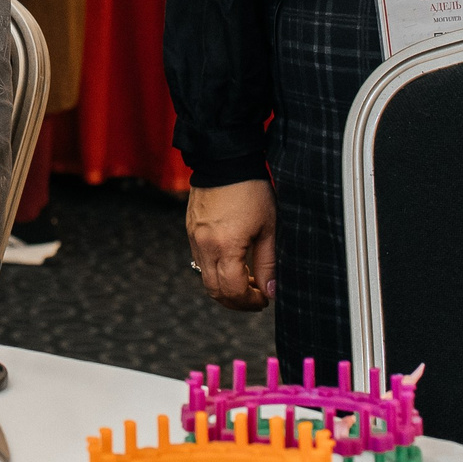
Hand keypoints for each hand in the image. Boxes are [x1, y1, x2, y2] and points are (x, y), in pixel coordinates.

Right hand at [186, 179, 275, 311]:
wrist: (224, 160)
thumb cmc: (251, 190)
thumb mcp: (268, 228)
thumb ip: (268, 263)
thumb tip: (271, 291)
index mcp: (225, 247)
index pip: (233, 291)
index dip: (250, 302)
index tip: (264, 300)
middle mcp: (204, 246)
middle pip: (215, 291)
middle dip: (236, 301)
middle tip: (255, 298)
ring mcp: (194, 238)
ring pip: (205, 278)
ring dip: (225, 287)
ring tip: (247, 280)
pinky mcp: (191, 230)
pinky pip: (200, 261)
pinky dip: (216, 271)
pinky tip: (232, 263)